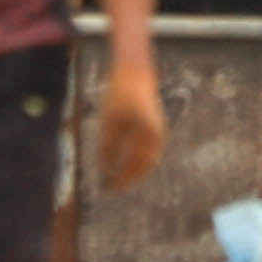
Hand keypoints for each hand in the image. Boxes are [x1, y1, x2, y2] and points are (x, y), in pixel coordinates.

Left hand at [96, 55, 168, 190]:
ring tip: (118, 179)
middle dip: (130, 178)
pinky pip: (147, 151)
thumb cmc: (120, 94)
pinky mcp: (154, 129)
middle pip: (145, 165)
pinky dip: (137, 161)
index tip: (110, 187)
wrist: (135, 73)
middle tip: (114, 189)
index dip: (123, 178)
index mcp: (147, 134)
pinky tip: (123, 163)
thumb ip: (108, 145)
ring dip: (134, 171)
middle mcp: (157, 135)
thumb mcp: (109, 120)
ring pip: (148, 160)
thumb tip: (104, 168)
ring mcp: (158, 132)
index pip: (136, 164)